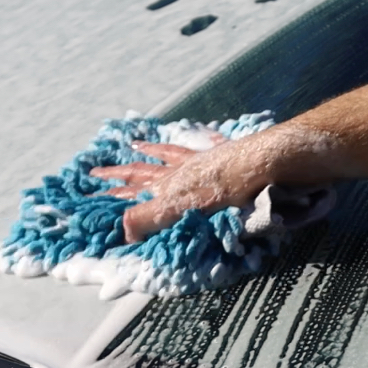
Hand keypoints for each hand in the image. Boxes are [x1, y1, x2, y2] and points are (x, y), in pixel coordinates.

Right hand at [90, 125, 353, 242]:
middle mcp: (185, 170)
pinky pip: (205, 147)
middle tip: (97, 168)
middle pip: (146, 171)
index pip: (135, 191)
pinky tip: (197, 138)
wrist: (278, 160)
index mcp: (174, 186)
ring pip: (171, 156)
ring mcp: (207, 160)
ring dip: (151, 153)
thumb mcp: (190, 209)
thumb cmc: (238, 188)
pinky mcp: (231, 156)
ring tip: (135, 145)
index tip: (89, 189)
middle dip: (122, 173)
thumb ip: (154, 218)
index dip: (113, 193)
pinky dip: (195, 144)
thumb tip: (122, 230)